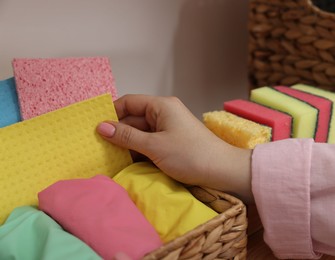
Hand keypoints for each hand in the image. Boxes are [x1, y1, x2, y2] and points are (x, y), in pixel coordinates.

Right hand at [97, 94, 252, 202]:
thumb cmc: (190, 155)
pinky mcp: (172, 142)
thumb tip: (101, 126)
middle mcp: (164, 113)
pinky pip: (149, 142)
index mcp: (161, 106)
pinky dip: (138, 150)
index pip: (129, 102)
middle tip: (95, 145)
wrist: (222, 171)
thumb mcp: (154, 146)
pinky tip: (125, 161)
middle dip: (117, 130)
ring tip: (105, 155)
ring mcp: (169, 128)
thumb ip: (126, 136)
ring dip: (126, 142)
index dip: (111, 112)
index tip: (94, 127)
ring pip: (140, 132)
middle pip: (133, 117)